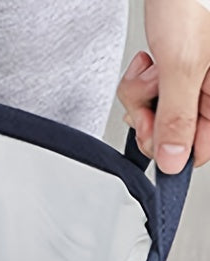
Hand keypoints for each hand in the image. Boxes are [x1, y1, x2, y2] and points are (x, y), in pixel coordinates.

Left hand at [117, 0, 209, 172]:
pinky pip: (147, 95)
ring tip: (151, 68)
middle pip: (171, 134)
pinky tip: (147, 61)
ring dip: (140, 95)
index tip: (152, 130)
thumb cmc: (189, 5)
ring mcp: (190, 84)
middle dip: (149, 115)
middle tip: (148, 92)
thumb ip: (176, 118)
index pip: (198, 150)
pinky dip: (138, 81)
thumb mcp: (181, 68)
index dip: (170, 148)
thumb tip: (174, 163)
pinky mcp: (171, 75)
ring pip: (154, 115)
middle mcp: (209, 92)